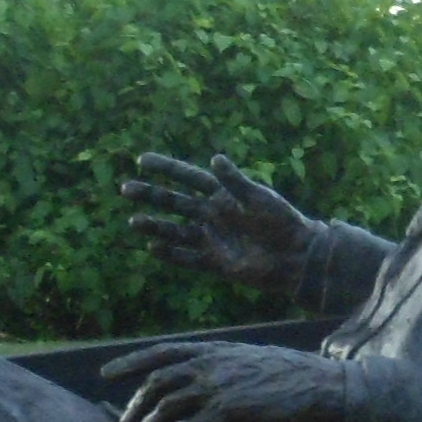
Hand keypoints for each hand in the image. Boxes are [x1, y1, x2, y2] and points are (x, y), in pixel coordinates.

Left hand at [103, 340, 352, 421]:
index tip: (106, 372)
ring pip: (165, 407)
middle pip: (156, 381)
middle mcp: (212, 363)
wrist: (324, 386)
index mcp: (216, 349)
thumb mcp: (253, 360)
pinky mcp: (229, 411)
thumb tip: (205, 381)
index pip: (162, 350)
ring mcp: (219, 385)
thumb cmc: (295, 376)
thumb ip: (226, 366)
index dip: (130, 361)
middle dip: (135, 404)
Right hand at [122, 152, 314, 292]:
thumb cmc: (282, 221)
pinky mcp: (215, 263)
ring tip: (133, 221)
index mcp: (222, 194)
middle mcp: (212, 215)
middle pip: (174, 203)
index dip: (166, 168)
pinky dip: (170, 255)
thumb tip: (214, 159)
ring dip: (154, 226)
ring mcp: (211, 239)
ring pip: (175, 231)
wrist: (296, 256)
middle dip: (150, 196)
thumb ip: (235, 181)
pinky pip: (187, 258)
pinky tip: (152, 248)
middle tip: (126, 189)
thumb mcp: (258, 197)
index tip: (142, 160)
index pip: (188, 177)